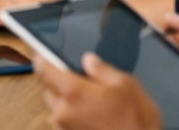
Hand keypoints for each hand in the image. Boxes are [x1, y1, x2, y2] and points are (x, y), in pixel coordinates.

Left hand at [36, 54, 162, 129]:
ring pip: (57, 110)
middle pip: (49, 90)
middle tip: (84, 85)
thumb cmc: (136, 123)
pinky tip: (96, 120)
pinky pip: (66, 125)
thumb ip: (103, 70)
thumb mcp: (126, 86)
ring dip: (69, 104)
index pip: (43, 70)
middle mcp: (63, 113)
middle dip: (62, 85)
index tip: (43, 54)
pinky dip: (75, 119)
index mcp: (73, 93)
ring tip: (95, 106)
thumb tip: (90, 61)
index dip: (42, 59)